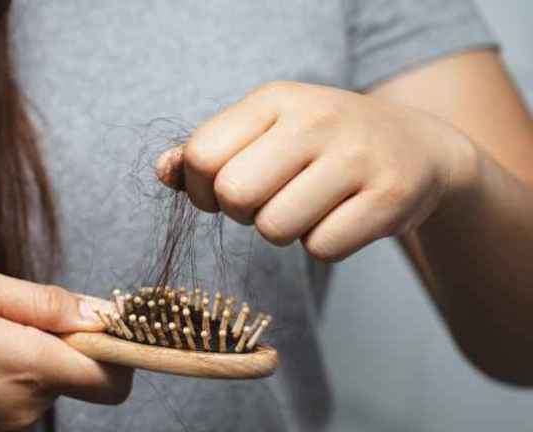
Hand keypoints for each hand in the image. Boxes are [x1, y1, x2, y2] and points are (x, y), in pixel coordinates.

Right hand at [0, 265, 130, 430]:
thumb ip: (44, 301)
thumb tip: (99, 311)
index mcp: (26, 366)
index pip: (112, 375)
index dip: (121, 346)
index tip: (105, 319)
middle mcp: (23, 406)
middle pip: (85, 376)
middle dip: (73, 344)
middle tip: (26, 315)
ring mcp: (5, 425)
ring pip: (52, 384)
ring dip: (39, 356)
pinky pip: (25, 396)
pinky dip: (17, 372)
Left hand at [157, 81, 477, 260]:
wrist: (416, 147)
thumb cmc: (321, 144)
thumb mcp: (266, 130)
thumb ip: (208, 150)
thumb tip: (163, 171)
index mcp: (275, 99)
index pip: (202, 155)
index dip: (201, 188)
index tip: (223, 191)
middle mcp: (316, 119)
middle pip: (234, 195)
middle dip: (242, 212)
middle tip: (269, 200)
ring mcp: (357, 157)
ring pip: (275, 229)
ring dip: (283, 231)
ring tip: (308, 206)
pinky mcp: (389, 197)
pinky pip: (321, 249)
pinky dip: (323, 244)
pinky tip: (341, 216)